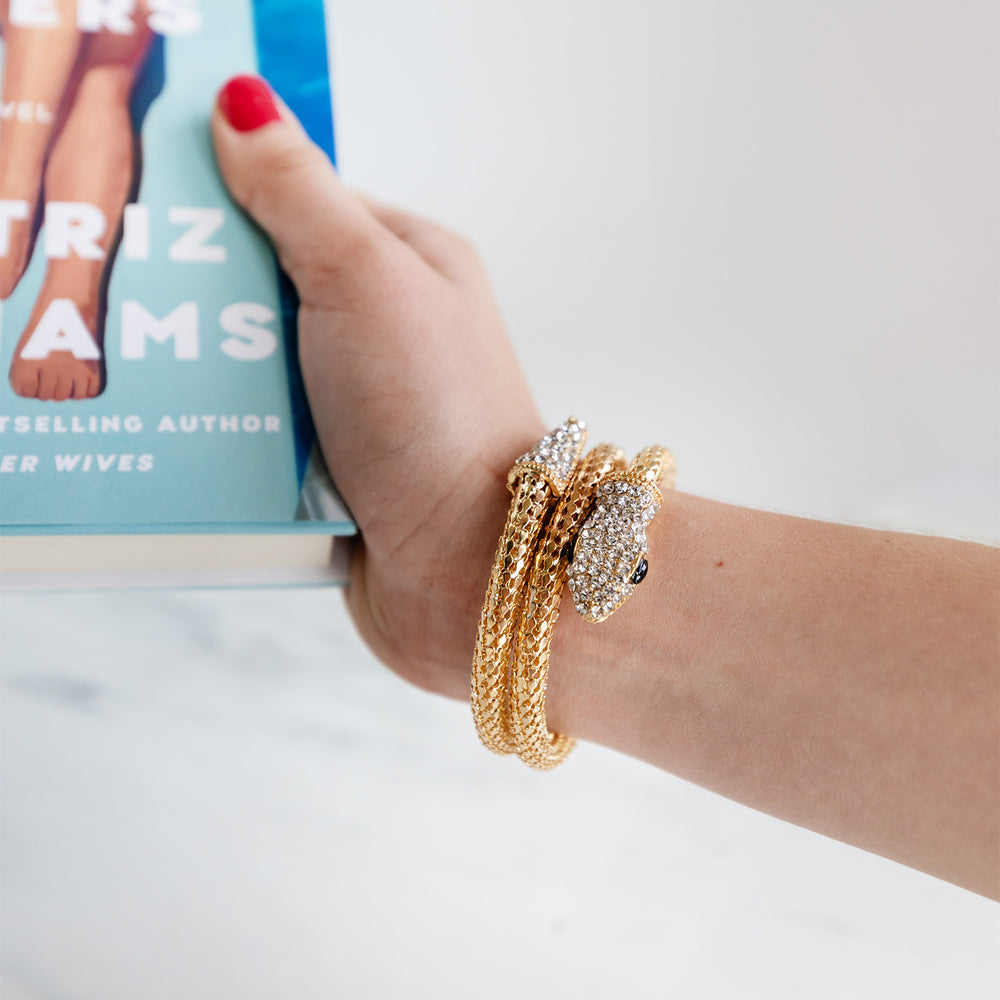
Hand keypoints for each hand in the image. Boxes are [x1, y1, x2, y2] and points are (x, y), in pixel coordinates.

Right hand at [211, 76, 544, 699]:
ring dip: (217, 381)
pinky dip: (231, 440)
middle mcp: (391, 331)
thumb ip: (299, 193)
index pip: (302, 205)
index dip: (230, 204)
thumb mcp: (366, 277)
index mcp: (411, 264)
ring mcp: (363, 405)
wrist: (470, 565)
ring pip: (256, 370)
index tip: (161, 218)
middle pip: (269, 291)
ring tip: (175, 388)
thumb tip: (243, 107)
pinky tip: (201, 443)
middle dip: (214, 304)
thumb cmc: (434, 414)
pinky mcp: (337, 471)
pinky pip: (260, 440)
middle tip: (157, 313)